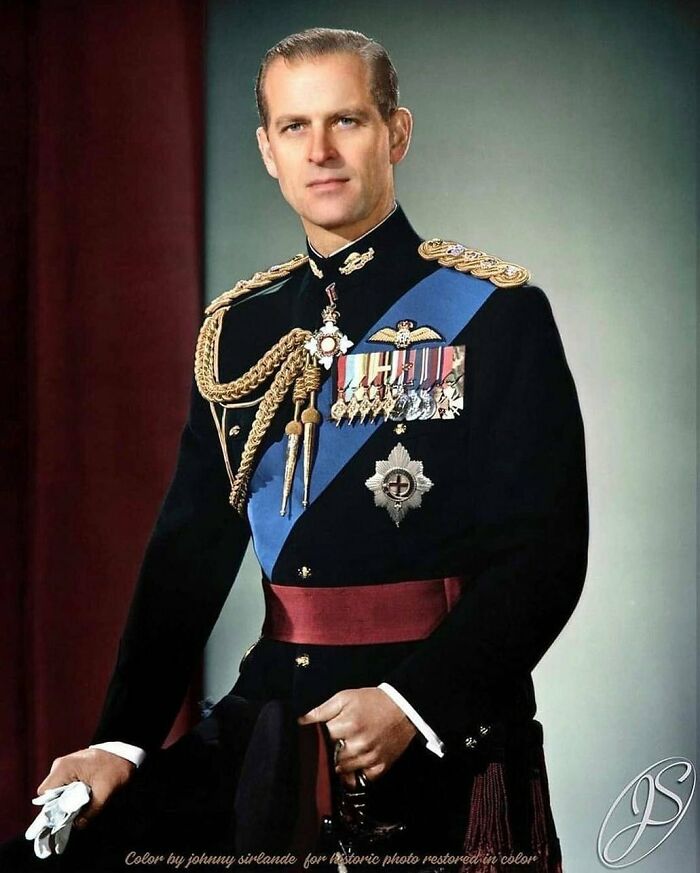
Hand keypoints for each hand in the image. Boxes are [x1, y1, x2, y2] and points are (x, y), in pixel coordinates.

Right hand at [36, 748, 134, 829]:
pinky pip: (63, 784)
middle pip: (49, 793)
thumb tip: (77, 826)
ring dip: (66, 799)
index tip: (65, 814)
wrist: (125, 754)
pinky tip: (83, 794)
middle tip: (76, 810)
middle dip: (60, 804)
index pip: (45, 794)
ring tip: (83, 800)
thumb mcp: (105, 792)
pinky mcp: (70, 767)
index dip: (53, 807)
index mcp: (64, 768)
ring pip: (56, 790)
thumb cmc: (115, 769)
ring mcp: (65, 765)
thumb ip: (90, 811)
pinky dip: (70, 792)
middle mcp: (60, 765)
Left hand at [298, 687, 416, 787]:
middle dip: (328, 753)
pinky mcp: (380, 767)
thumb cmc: (372, 701)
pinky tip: (356, 763)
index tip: (318, 738)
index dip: (318, 739)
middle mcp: (358, 744)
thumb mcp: (345, 698)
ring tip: (344, 753)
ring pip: (343, 772)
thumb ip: (322, 710)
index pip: (321, 741)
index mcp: (348, 725)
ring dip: (340, 764)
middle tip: (332, 746)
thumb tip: (301, 722)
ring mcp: (370, 758)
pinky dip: (356, 774)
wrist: (403, 708)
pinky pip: (361, 780)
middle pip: (331, 759)